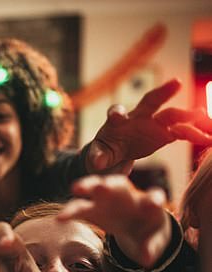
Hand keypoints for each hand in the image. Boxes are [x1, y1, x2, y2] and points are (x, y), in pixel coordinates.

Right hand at [59, 175, 170, 268]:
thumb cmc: (146, 232)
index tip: (152, 205)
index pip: (153, 197)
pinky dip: (70, 212)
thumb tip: (147, 261)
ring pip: (96, 187)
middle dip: (111, 185)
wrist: (135, 227)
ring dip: (87, 186)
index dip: (153, 201)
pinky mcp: (91, 209)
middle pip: (119, 185)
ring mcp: (107, 200)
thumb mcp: (152, 241)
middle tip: (102, 187)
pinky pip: (79, 207)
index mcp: (147, 204)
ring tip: (76, 188)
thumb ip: (149, 248)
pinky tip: (60, 219)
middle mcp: (127, 196)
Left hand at [86, 79, 211, 173]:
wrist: (117, 153)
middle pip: (150, 101)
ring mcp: (154, 123)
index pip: (116, 112)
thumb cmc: (105, 151)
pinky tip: (208, 138)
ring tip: (204, 117)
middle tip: (175, 83)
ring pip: (172, 115)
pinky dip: (195, 134)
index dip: (116, 113)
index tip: (117, 116)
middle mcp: (138, 117)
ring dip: (188, 116)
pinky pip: (182, 132)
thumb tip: (97, 162)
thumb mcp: (99, 155)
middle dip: (162, 92)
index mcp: (117, 121)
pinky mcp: (165, 134)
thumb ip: (98, 157)